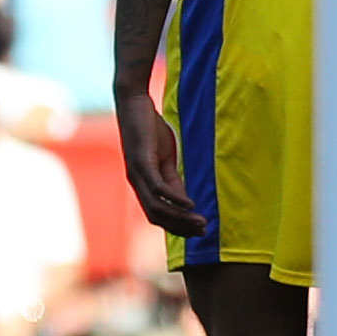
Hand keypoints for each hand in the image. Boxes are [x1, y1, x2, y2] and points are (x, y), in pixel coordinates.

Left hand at [115, 90, 205, 236]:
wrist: (134, 103)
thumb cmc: (149, 130)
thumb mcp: (165, 158)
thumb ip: (173, 179)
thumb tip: (185, 202)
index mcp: (141, 184)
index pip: (157, 215)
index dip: (177, 226)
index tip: (198, 231)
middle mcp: (136, 183)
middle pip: (157, 217)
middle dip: (180, 227)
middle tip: (203, 232)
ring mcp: (137, 173)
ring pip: (157, 207)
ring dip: (179, 217)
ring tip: (200, 222)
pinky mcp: (141, 161)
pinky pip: (158, 187)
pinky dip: (174, 198)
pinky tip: (189, 204)